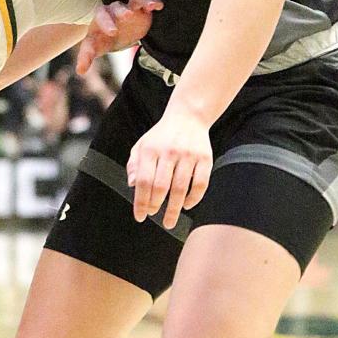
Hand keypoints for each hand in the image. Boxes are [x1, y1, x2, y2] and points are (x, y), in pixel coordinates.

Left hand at [76, 0, 161, 74]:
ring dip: (140, 2)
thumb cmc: (104, 39)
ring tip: (149, 6)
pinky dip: (152, 1)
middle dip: (121, 11)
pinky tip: (158, 6)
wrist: (117, 31)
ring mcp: (129, 7)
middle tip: (127, 15)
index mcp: (101, 19)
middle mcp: (114, 11)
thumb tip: (79, 71)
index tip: (113, 32)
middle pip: (116, 8)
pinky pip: (146, 0)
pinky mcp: (142, 7)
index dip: (106, 24)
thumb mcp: (96, 47)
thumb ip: (86, 56)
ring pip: (133, 0)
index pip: (100, 19)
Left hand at [127, 107, 211, 229]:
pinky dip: (194, 198)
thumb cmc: (161, 136)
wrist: (188, 116)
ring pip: (180, 187)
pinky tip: (187, 205)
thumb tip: (132, 185)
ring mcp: (188, 155)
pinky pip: (200, 183)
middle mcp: (169, 152)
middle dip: (156, 206)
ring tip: (169, 220)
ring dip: (174, 208)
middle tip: (154, 216)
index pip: (143, 181)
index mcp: (150, 150)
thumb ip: (134, 165)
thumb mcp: (141, 145)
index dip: (140, 201)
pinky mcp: (205, 158)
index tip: (140, 216)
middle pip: (161, 186)